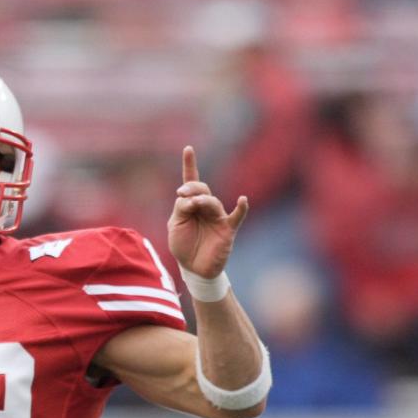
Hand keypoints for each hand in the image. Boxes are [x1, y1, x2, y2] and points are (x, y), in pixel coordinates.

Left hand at [167, 146, 247, 277]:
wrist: (193, 268)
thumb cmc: (183, 246)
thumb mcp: (175, 225)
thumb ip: (181, 209)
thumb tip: (190, 198)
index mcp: (191, 204)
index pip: (191, 181)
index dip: (190, 164)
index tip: (188, 148)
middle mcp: (205, 207)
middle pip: (201, 189)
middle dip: (191, 188)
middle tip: (182, 194)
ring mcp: (218, 217)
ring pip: (211, 202)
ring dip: (202, 201)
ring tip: (193, 205)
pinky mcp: (228, 229)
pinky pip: (237, 216)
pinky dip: (241, 208)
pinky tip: (242, 200)